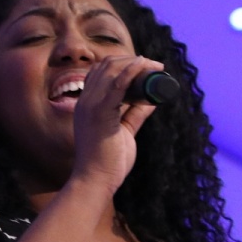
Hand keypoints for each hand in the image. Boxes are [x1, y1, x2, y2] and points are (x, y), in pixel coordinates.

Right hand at [70, 55, 163, 191]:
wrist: (95, 181)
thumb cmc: (108, 162)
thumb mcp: (124, 132)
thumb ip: (134, 115)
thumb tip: (151, 101)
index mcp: (87, 104)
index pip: (101, 72)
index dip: (123, 64)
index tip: (145, 68)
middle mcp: (85, 100)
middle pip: (107, 66)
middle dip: (133, 61)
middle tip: (155, 66)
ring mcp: (90, 105)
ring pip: (112, 70)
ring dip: (137, 63)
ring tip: (156, 67)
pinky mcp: (100, 112)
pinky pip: (117, 83)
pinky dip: (131, 71)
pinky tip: (144, 66)